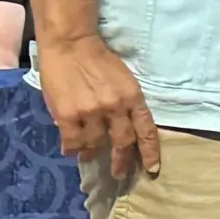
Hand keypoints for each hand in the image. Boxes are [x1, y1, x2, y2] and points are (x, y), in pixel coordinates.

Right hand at [39, 33, 158, 177]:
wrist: (71, 45)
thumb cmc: (98, 60)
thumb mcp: (123, 80)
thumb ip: (124, 104)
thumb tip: (123, 129)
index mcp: (133, 96)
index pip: (146, 130)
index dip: (149, 152)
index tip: (152, 168)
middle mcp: (114, 107)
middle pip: (123, 142)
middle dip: (122, 161)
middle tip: (119, 173)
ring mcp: (90, 112)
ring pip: (95, 144)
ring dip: (92, 153)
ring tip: (89, 156)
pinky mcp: (67, 115)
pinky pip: (72, 141)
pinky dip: (73, 148)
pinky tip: (72, 150)